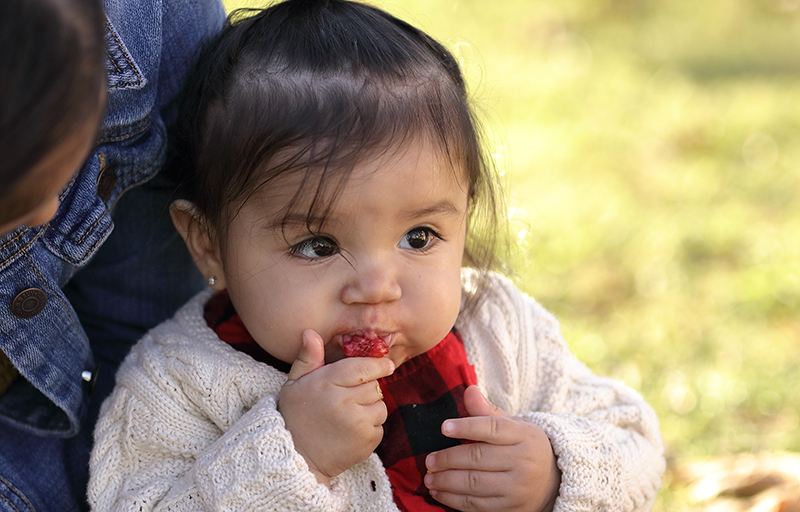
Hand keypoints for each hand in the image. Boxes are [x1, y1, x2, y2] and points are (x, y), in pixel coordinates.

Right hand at [279, 329, 393, 484]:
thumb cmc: (295, 416)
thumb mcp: (294, 384)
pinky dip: (371, 427)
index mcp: (325, 384)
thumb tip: (311, 332)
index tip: (387, 365)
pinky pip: (380, 426)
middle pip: (374, 385)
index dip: (376, 364)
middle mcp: (342, 402)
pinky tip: (352, 431)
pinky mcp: (367, 442)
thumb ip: (308, 358)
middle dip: (368, 388)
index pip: (360, 367)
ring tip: (349, 415)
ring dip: (371, 408)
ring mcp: (357, 424)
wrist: (297, 458)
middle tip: (351, 397)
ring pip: (381, 405)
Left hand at [424, 386, 560, 511]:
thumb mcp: (513, 425)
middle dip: (449, 459)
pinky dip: (454, 500)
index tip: (444, 427)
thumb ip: (487, 411)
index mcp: (523, 435)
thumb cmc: (524, 446)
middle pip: (479, 458)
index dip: (467, 427)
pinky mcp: (510, 508)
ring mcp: (517, 487)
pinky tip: (439, 492)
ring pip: (475, 484)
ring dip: (447, 481)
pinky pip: (477, 505)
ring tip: (429, 477)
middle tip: (429, 459)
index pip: (492, 428)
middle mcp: (523, 461)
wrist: (551, 481)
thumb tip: (469, 390)